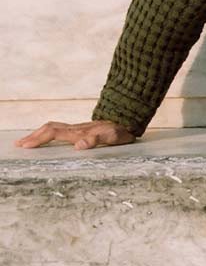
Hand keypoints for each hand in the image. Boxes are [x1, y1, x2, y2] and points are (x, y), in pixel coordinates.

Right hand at [14, 120, 136, 149]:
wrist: (128, 120)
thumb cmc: (120, 131)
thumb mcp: (112, 137)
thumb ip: (96, 140)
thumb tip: (78, 146)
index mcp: (78, 131)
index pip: (53, 133)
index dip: (38, 138)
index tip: (24, 145)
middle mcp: (75, 128)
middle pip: (49, 128)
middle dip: (33, 136)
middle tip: (18, 144)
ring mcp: (77, 128)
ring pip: (52, 127)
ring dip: (38, 134)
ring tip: (26, 141)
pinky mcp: (80, 129)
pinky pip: (59, 129)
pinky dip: (47, 133)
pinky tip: (44, 138)